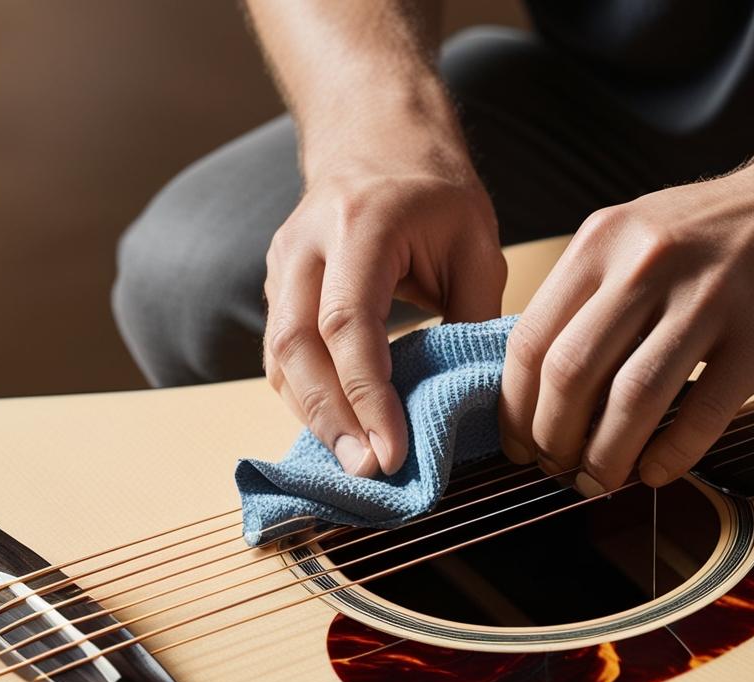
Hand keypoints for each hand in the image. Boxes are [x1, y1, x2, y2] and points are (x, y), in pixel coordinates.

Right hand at [264, 147, 505, 477]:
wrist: (377, 136)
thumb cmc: (436, 192)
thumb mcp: (477, 243)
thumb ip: (474, 317)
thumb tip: (470, 401)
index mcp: (360, 223)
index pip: (349, 323)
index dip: (368, 394)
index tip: (393, 449)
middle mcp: (307, 243)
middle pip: (297, 346)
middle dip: (331, 418)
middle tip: (367, 472)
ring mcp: (282, 262)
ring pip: (279, 356)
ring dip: (314, 417)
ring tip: (354, 466)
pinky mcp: (277, 284)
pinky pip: (281, 353)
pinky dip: (305, 398)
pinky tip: (338, 432)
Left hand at [498, 166, 753, 494]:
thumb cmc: (716, 235)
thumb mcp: (636, 237)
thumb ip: (588, 296)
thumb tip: (536, 384)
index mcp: (603, 241)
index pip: (533, 340)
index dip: (516, 407)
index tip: (518, 443)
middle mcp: (648, 263)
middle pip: (572, 373)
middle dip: (554, 439)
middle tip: (558, 469)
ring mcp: (708, 297)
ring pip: (633, 398)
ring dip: (607, 456)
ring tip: (601, 479)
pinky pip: (703, 412)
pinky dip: (670, 455)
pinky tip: (657, 471)